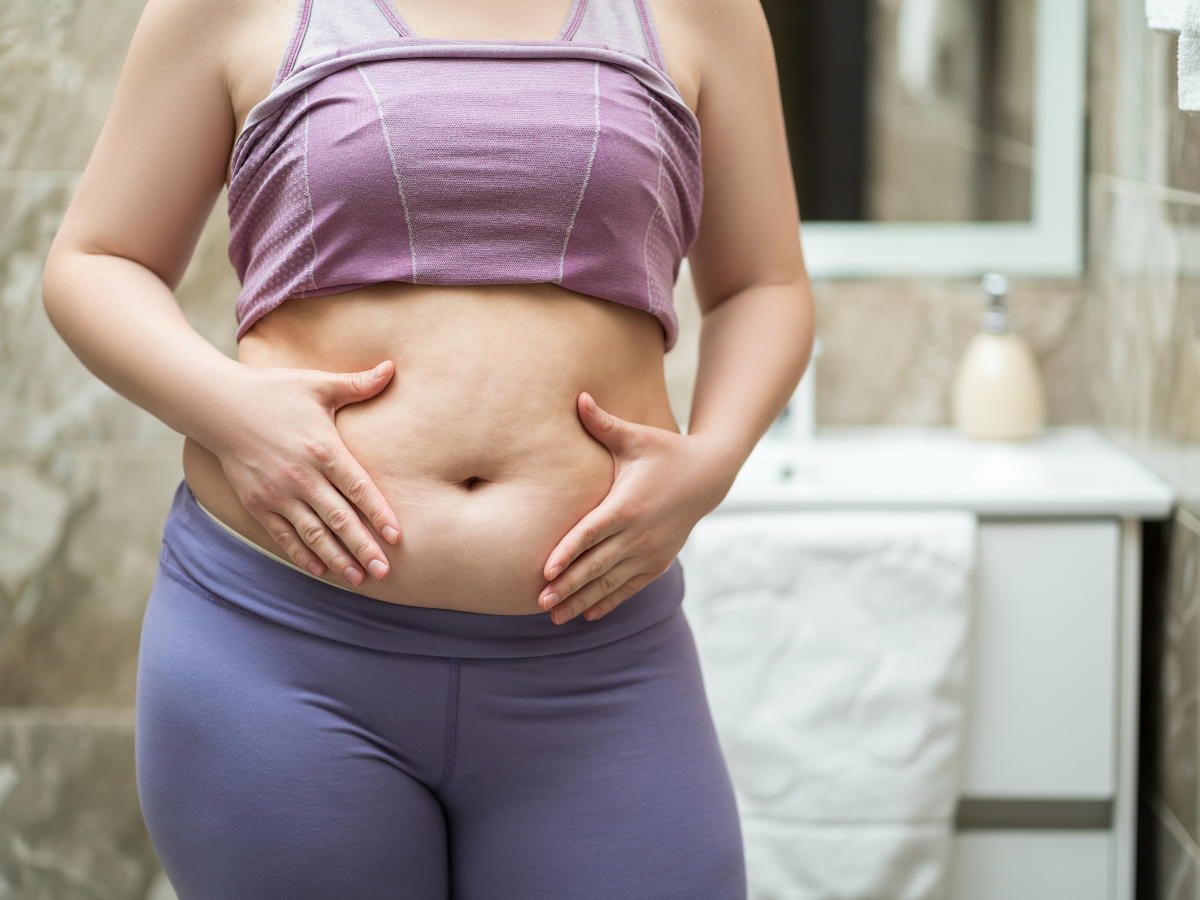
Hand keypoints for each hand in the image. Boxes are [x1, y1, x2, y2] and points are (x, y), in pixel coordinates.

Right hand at [207, 361, 400, 585]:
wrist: (217, 405)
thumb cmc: (274, 392)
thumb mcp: (317, 384)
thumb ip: (357, 384)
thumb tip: (392, 368)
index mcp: (322, 449)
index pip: (358, 487)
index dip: (378, 513)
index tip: (397, 536)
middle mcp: (301, 476)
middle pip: (339, 519)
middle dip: (364, 548)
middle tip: (386, 571)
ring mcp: (277, 494)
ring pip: (313, 535)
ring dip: (338, 559)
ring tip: (361, 579)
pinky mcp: (258, 504)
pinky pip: (284, 536)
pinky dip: (303, 555)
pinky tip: (321, 570)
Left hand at [538, 393, 734, 623]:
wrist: (708, 476)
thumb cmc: (664, 452)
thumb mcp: (636, 437)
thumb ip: (603, 423)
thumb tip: (578, 396)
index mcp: (627, 505)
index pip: (591, 534)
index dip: (567, 553)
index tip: (545, 571)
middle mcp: (639, 534)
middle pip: (597, 565)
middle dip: (567, 586)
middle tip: (539, 602)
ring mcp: (650, 551)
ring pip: (611, 582)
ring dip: (582, 600)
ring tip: (555, 616)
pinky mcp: (658, 561)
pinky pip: (630, 587)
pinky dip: (609, 601)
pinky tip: (587, 614)